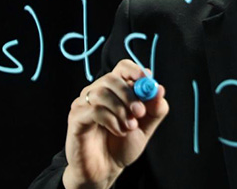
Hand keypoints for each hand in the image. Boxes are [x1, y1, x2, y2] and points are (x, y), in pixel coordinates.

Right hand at [62, 59, 169, 188]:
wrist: (105, 170)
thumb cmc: (122, 146)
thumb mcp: (146, 128)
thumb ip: (154, 109)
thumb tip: (159, 89)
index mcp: (115, 90)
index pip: (123, 67)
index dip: (135, 71)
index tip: (147, 81)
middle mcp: (97, 92)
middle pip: (111, 77)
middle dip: (129, 94)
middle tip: (140, 112)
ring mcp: (84, 103)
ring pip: (102, 92)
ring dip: (120, 110)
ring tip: (128, 127)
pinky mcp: (76, 117)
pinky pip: (94, 110)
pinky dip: (110, 120)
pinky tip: (117, 131)